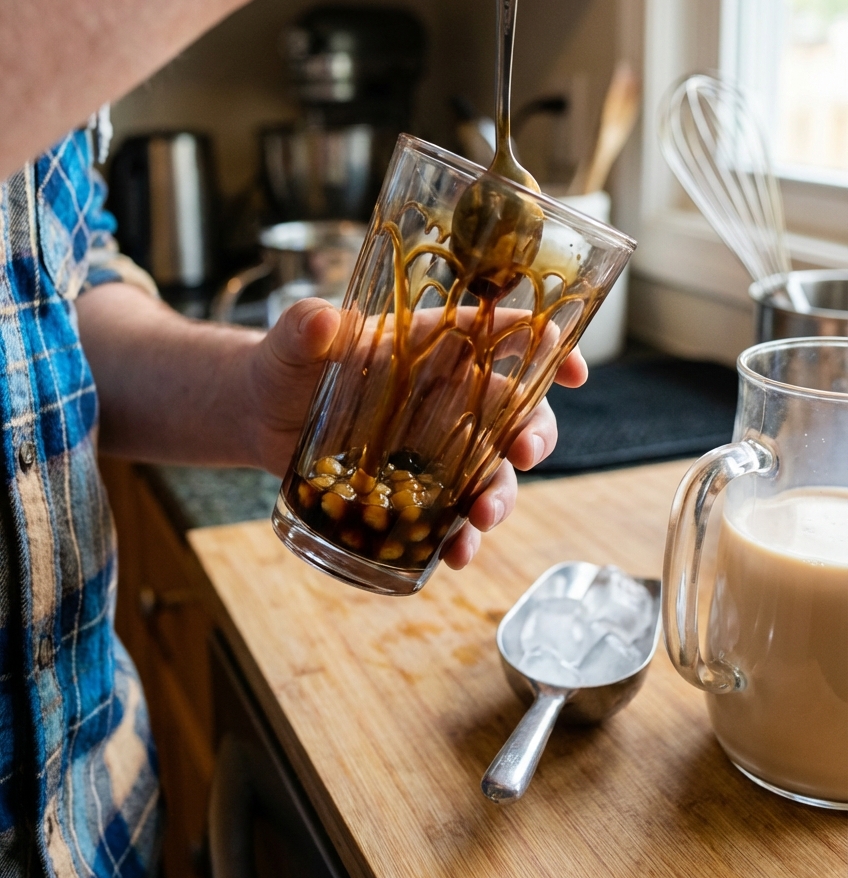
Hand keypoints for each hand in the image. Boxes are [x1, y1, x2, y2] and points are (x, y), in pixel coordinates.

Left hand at [247, 297, 586, 569]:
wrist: (260, 415)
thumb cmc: (285, 363)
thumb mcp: (292, 341)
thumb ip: (306, 327)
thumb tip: (323, 323)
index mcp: (432, 345)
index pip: (504, 336)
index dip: (548, 348)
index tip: (573, 369)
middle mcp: (447, 395)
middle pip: (516, 411)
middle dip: (535, 433)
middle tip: (524, 453)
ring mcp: (436, 445)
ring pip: (493, 471)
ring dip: (501, 495)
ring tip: (482, 517)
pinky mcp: (416, 489)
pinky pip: (453, 516)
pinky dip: (461, 537)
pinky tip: (455, 555)